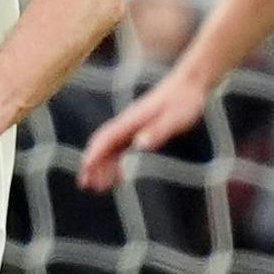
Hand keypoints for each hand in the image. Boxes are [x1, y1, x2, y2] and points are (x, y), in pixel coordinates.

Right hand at [75, 62, 212, 191]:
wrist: (189, 86)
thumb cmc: (184, 102)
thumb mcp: (174, 119)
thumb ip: (157, 132)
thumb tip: (139, 145)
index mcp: (131, 121)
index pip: (105, 139)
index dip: (94, 154)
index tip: (85, 169)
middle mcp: (126, 124)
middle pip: (102, 145)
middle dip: (92, 165)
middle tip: (86, 186)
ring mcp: (130, 127)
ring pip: (109, 149)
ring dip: (102, 167)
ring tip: (100, 188)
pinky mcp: (138, 129)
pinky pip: (120, 149)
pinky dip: (115, 163)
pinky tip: (122, 177)